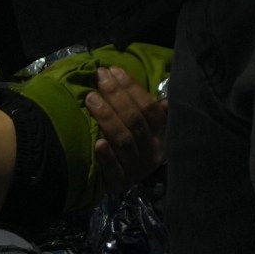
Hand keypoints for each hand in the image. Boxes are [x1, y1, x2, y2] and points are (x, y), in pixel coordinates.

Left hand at [88, 66, 167, 192]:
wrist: (117, 182)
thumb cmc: (131, 147)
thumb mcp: (146, 130)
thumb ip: (149, 113)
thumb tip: (164, 98)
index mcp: (160, 136)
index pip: (150, 108)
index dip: (132, 88)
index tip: (113, 70)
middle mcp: (151, 153)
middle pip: (136, 121)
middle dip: (116, 95)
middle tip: (99, 78)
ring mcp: (136, 169)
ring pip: (124, 140)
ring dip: (107, 117)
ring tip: (90, 98)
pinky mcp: (119, 183)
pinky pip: (114, 169)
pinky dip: (106, 156)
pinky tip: (98, 142)